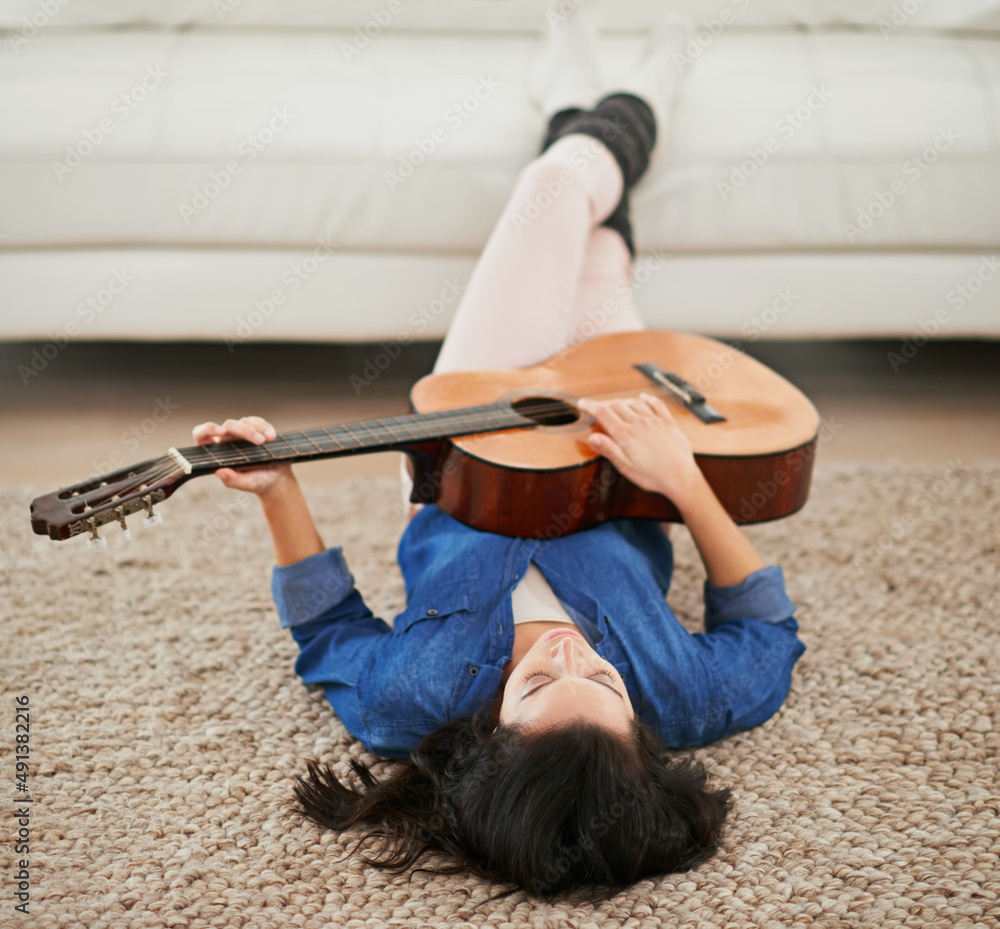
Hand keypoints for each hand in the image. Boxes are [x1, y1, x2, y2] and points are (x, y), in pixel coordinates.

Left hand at [191, 415, 292, 497]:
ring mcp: (240, 432)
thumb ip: (233, 480)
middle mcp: (226, 440)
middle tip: (260, 441)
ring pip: (244, 421)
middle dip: (245, 432)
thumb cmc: (258, 481)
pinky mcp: (254, 428)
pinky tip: (272, 436)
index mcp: (217, 453)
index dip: (207, 429)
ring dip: (258, 429)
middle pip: (229, 425)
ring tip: (270, 440)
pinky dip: (265, 427)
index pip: (202, 435)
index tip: (221, 431)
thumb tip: (219, 472)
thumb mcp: (247, 484)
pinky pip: (256, 421)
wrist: (276, 478)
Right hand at [578, 393, 704, 506]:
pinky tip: (642, 397)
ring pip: (634, 402)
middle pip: (617, 405)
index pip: (603, 413)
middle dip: (604, 404)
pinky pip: (656, 404)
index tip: (582, 403)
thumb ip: (608, 449)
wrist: (680, 476)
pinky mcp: (668, 422)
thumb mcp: (625, 467)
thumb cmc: (653, 475)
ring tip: (616, 404)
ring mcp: (654, 421)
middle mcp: (639, 423)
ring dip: (622, 401)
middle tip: (597, 407)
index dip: (590, 406)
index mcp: (626, 434)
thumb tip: (592, 438)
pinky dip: (647, 398)